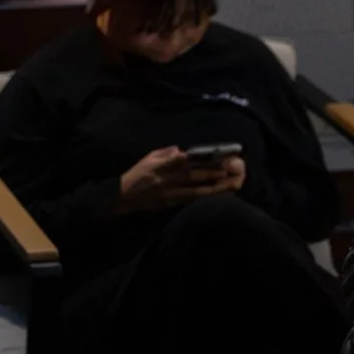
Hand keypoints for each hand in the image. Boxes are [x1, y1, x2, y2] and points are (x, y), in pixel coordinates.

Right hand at [116, 147, 244, 213]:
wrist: (124, 196)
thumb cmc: (137, 175)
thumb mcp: (148, 158)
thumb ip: (165, 153)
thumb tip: (180, 150)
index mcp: (161, 166)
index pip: (182, 161)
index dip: (199, 159)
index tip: (214, 156)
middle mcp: (166, 180)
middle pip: (192, 176)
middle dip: (211, 173)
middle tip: (229, 170)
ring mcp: (169, 193)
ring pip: (195, 191)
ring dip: (212, 188)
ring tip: (229, 185)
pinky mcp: (170, 203)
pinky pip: (190, 200)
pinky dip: (204, 198)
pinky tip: (216, 196)